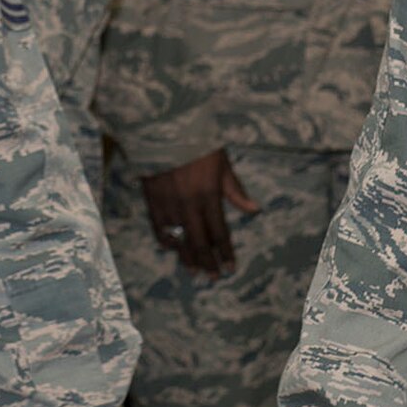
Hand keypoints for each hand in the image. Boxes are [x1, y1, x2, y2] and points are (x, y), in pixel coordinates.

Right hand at [141, 147, 257, 275]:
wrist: (163, 129)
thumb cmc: (197, 143)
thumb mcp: (222, 163)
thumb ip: (235, 189)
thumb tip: (255, 209)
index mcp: (209, 195)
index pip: (220, 232)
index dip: (225, 253)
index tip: (230, 268)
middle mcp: (189, 204)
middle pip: (200, 242)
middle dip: (208, 262)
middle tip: (213, 278)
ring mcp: (169, 205)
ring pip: (179, 240)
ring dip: (187, 258)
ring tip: (194, 271)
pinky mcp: (152, 202)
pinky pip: (159, 229)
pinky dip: (166, 241)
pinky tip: (172, 249)